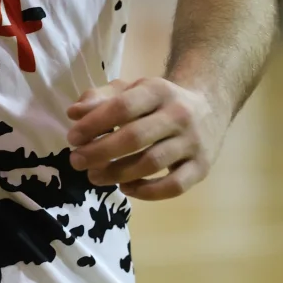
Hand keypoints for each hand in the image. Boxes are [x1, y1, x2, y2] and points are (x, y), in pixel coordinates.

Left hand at [67, 76, 223, 200]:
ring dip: (117, 174)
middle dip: (99, 152)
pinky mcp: (202, 167)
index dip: (93, 124)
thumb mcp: (132, 90)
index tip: (72, 138)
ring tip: (95, 176)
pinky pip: (173, 186)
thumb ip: (101, 98)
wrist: (210, 108)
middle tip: (77, 161)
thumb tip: (74, 114)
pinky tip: (127, 188)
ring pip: (151, 163)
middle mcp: (179, 115)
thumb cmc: (160, 102)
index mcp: (159, 90)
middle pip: (134, 137)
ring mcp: (193, 143)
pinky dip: (147, 192)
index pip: (122, 107)